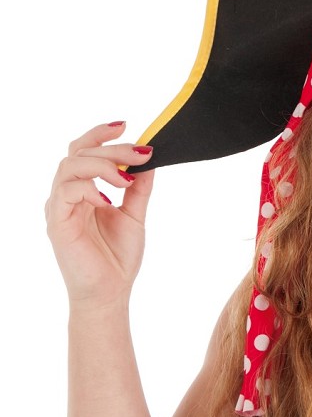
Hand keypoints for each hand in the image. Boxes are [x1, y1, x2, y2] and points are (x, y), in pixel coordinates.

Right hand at [45, 122, 154, 308]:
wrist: (112, 292)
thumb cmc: (118, 255)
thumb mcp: (135, 211)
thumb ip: (140, 185)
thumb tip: (149, 155)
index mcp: (84, 190)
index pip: (83, 150)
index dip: (100, 134)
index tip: (126, 125)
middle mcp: (67, 195)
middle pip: (78, 153)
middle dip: (112, 147)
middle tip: (141, 152)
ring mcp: (60, 208)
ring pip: (70, 166)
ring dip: (103, 164)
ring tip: (126, 178)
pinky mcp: (57, 224)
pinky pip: (66, 192)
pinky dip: (89, 187)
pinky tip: (109, 197)